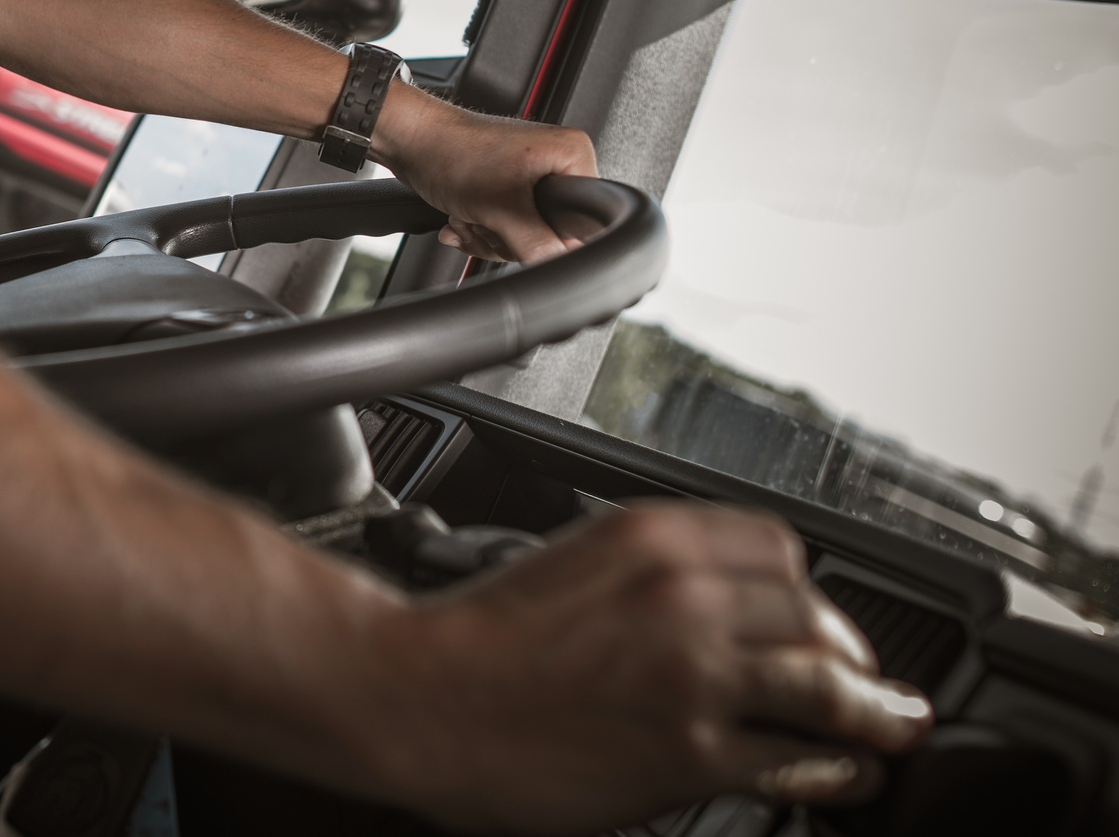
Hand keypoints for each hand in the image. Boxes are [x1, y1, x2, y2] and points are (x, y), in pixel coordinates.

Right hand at [357, 505, 932, 833]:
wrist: (416, 696)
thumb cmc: (474, 638)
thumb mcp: (570, 559)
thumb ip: (649, 572)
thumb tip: (718, 604)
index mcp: (652, 535)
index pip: (782, 549)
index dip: (811, 590)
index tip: (817, 617)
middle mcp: (684, 594)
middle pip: (817, 616)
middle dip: (853, 654)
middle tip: (868, 680)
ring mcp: (692, 674)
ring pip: (829, 686)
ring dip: (876, 712)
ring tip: (892, 725)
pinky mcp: (689, 749)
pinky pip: (797, 758)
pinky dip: (839, 768)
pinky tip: (845, 773)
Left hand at [374, 86, 599, 262]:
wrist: (410, 140)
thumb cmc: (451, 151)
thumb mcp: (502, 208)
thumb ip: (537, 244)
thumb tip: (558, 266)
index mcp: (571, 155)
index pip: (580, 220)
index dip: (548, 235)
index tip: (519, 231)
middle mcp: (555, 162)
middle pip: (548, 232)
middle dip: (506, 235)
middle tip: (485, 217)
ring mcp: (528, 175)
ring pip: (521, 234)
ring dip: (487, 233)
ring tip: (468, 213)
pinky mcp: (504, 186)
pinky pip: (502, 226)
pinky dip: (478, 227)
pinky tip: (462, 215)